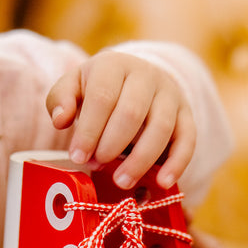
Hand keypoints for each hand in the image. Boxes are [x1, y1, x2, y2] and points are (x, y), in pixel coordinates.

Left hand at [46, 50, 196, 189]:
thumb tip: (60, 120)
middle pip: (132, 112)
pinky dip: (177, 163)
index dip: (89, 131)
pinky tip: (163, 183)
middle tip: (96, 166)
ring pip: (161, 127)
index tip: (78, 157)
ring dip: (140, 159)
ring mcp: (170, 95)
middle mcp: (146, 76)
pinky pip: (188, 140)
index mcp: (114, 65)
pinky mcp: (186, 115)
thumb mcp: (74, 86)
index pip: (102, 97)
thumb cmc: (99, 89)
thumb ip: (60, 100)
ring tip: (121, 182)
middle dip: (111, 145)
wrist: (137, 80)